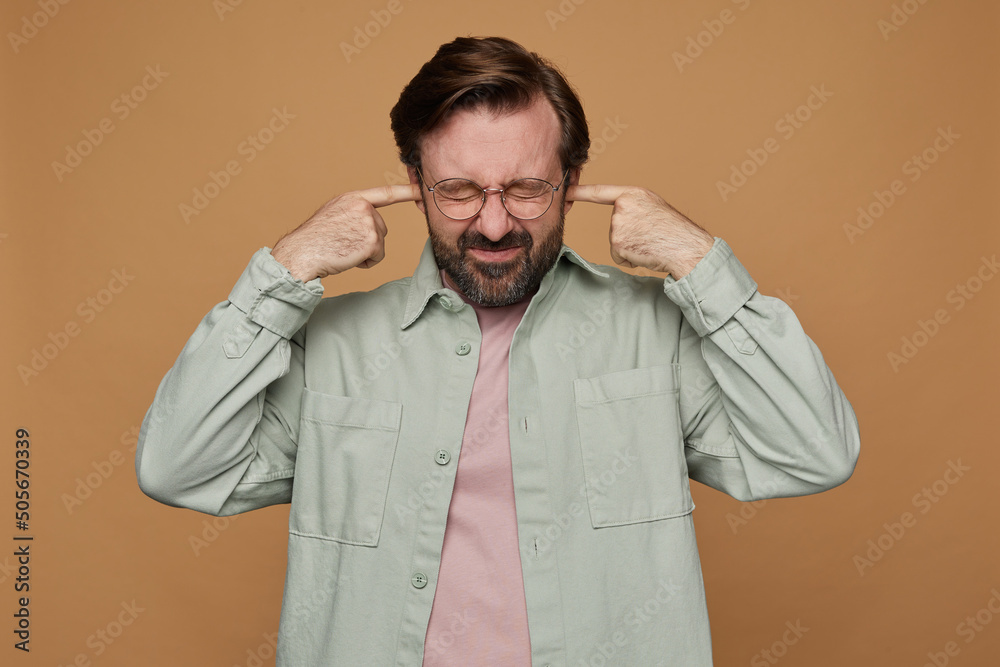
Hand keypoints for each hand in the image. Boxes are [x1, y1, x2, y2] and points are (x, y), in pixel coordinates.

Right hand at [271, 184, 420, 281]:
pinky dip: (366, 262)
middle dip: (367, 240)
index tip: (422, 189)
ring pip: (380, 243)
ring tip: (343, 249)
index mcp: (353, 198)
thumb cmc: (314, 239)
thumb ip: (354, 212)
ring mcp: (368, 222)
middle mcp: (363, 207)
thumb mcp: (334, 214)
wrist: (302, 252)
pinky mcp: (372, 240)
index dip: (406, 192)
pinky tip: (348, 257)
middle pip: (381, 228)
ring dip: (366, 252)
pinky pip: (378, 257)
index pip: (386, 194)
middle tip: (343, 243)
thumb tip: (370, 221)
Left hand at [567, 184, 713, 278]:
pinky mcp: (618, 244)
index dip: (580, 192)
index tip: (564, 191)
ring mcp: (619, 225)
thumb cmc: (674, 230)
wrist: (686, 247)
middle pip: (614, 226)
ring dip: (631, 247)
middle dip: (629, 235)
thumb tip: (618, 216)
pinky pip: (618, 256)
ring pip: (616, 242)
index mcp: (633, 194)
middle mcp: (623, 207)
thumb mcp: (653, 207)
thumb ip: (632, 207)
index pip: (600, 192)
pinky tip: (646, 252)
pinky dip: (630, 259)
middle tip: (650, 234)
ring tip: (650, 242)